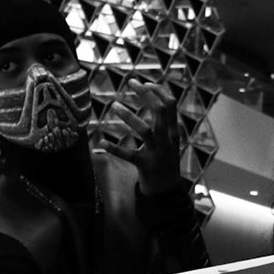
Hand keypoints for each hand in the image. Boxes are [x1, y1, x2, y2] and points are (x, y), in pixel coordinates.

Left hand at [110, 80, 182, 195]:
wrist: (167, 190)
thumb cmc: (165, 162)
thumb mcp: (170, 142)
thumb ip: (165, 124)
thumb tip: (155, 101)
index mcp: (173, 132)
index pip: (170, 105)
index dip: (158, 91)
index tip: (144, 83)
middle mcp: (167, 140)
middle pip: (159, 111)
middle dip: (146, 94)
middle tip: (130, 82)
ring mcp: (157, 153)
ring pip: (145, 130)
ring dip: (129, 116)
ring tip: (115, 106)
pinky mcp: (145, 166)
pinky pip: (128, 155)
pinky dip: (114, 148)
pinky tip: (101, 142)